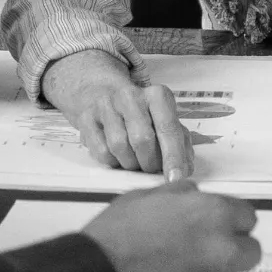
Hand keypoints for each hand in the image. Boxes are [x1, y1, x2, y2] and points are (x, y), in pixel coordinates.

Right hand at [45, 51, 201, 178]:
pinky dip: (113, 162)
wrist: (100, 92)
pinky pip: (102, 152)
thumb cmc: (139, 113)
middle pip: (142, 140)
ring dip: (131, 163)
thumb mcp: (164, 120)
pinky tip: (118, 156)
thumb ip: (180, 143)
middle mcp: (130, 96)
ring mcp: (106, 105)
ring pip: (119, 147)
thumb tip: (184, 170)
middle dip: (150, 162)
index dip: (173, 157)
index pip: (168, 128)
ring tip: (135, 160)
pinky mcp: (86, 118)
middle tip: (151, 167)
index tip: (175, 179)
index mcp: (156, 95)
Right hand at [82, 181, 262, 271]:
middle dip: (228, 253)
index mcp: (214, 216)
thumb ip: (181, 196)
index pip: (247, 218)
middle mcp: (225, 253)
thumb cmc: (112, 240)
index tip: (213, 230)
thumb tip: (195, 196)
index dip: (228, 223)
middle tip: (195, 258)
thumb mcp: (143, 198)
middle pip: (249, 253)